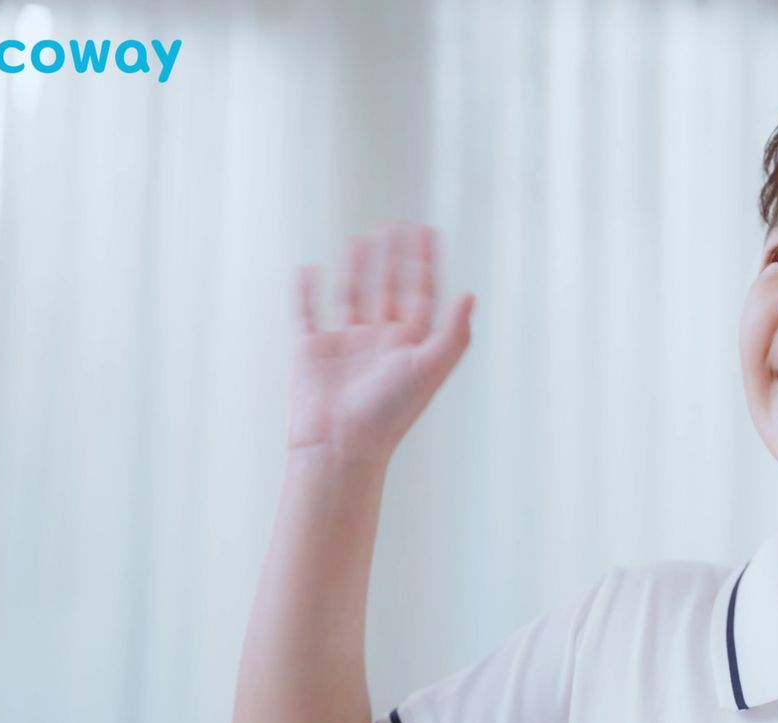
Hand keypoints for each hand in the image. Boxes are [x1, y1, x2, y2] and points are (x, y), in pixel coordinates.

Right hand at [286, 221, 474, 464]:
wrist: (340, 444)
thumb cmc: (389, 412)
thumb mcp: (429, 368)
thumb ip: (454, 333)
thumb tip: (471, 294)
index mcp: (410, 345)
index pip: (422, 293)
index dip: (426, 262)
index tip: (427, 230)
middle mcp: (380, 342)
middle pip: (389, 288)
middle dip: (394, 257)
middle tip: (395, 223)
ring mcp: (345, 345)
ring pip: (353, 295)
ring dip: (358, 267)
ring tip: (362, 237)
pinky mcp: (310, 350)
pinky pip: (307, 313)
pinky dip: (306, 291)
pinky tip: (309, 269)